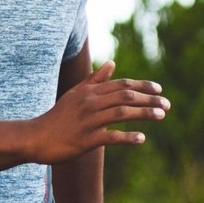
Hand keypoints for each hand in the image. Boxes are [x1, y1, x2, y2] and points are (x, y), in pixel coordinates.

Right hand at [33, 62, 168, 161]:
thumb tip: (112, 63)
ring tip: (161, 116)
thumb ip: (95, 79)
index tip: (159, 89)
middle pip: (125, 96)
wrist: (36, 137)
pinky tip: (141, 139)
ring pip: (122, 113)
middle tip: (167, 105)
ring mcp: (88, 121)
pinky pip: (111, 137)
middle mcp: (91, 103)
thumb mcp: (76, 94)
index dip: (142, 86)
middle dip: (149, 99)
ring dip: (144, 113)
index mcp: (90, 92)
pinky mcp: (86, 139)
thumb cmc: (58, 117)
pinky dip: (127, 137)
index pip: (121, 85)